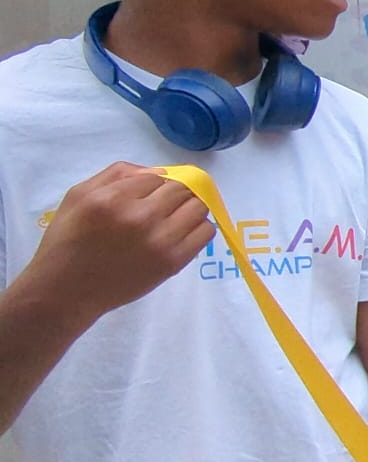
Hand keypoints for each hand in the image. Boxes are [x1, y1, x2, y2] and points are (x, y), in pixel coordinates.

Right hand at [19, 163, 213, 321]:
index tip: (145, 196)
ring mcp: (160, 240)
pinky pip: (205, 232)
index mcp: (112, 198)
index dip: (153, 184)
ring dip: (189, 208)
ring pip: (198, 207)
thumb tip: (159, 171)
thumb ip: (117, 175)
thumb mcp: (79, 195)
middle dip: (173, 193)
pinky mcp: (173, 262)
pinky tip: (180, 232)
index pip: (157, 176)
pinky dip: (198, 227)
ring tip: (173, 217)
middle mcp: (139, 217)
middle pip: (181, 189)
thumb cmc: (68, 240)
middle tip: (161, 206)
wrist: (66, 290)